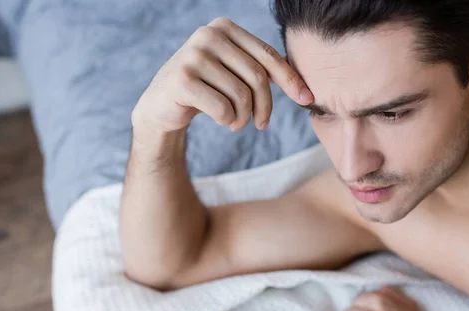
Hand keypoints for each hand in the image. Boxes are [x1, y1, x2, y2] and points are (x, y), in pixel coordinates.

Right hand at [131, 17, 313, 139]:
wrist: (161, 105)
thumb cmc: (205, 89)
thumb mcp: (233, 72)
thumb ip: (260, 69)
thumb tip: (305, 88)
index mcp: (224, 28)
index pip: (267, 55)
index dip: (291, 79)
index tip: (307, 100)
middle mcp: (208, 35)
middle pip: (257, 77)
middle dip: (265, 107)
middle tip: (261, 124)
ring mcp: (193, 56)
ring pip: (241, 95)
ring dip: (243, 118)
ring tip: (236, 123)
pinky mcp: (182, 80)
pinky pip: (223, 108)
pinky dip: (228, 121)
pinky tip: (221, 121)